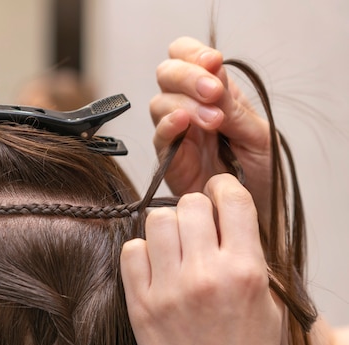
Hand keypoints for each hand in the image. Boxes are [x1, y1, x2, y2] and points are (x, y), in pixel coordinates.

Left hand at [121, 174, 282, 344]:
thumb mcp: (265, 301)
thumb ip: (247, 254)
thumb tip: (223, 216)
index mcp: (244, 271)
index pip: (232, 199)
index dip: (223, 188)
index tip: (217, 193)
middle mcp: (206, 275)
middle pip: (190, 204)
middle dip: (195, 209)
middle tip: (196, 227)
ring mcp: (169, 288)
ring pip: (156, 220)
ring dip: (166, 228)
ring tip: (173, 247)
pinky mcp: (140, 303)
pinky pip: (131, 250)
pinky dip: (141, 252)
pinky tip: (154, 267)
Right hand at [150, 37, 272, 228]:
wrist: (255, 214)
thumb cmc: (261, 176)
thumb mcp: (258, 136)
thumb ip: (235, 109)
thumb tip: (215, 78)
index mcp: (214, 94)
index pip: (187, 56)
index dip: (193, 54)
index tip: (213, 63)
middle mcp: (190, 108)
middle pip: (167, 73)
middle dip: (187, 76)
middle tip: (211, 90)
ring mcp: (177, 134)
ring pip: (159, 102)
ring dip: (184, 103)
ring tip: (213, 121)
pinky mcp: (168, 160)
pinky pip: (159, 136)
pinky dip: (168, 125)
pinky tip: (183, 123)